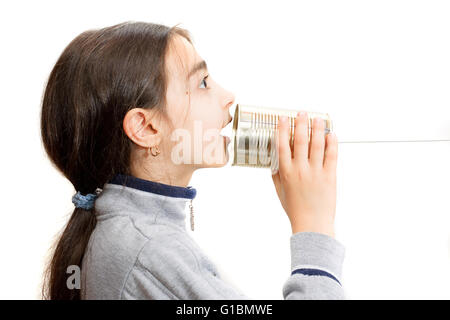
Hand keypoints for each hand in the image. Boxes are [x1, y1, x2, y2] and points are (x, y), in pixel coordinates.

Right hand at [271, 112, 337, 236]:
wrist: (311, 223)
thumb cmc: (295, 209)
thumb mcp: (280, 191)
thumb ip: (276, 175)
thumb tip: (275, 162)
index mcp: (286, 172)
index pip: (282, 145)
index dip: (283, 129)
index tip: (283, 119)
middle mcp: (300, 170)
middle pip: (300, 140)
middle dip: (301, 124)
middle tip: (302, 113)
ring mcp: (316, 172)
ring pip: (317, 145)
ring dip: (317, 129)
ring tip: (317, 119)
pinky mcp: (330, 176)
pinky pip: (332, 155)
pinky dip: (332, 143)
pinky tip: (331, 134)